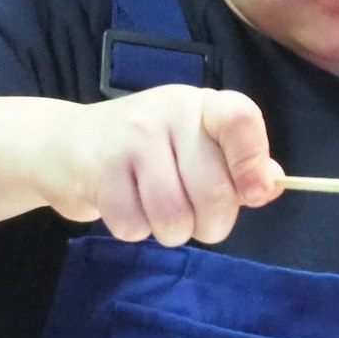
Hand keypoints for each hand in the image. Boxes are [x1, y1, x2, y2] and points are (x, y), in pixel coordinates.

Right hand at [33, 86, 285, 245]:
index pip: (241, 119)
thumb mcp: (195, 147)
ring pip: (174, 217)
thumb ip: (237, 165)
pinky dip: (134, 230)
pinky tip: (125, 206)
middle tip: (193, 218)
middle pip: (214, 192)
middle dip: (209, 224)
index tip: (254, 193)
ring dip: (170, 232)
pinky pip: (134, 226)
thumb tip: (272, 184)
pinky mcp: (99, 168)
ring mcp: (132, 138)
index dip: (253, 163)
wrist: (66, 144)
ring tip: (156, 212)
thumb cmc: (147, 151)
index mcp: (202, 105)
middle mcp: (169, 112)